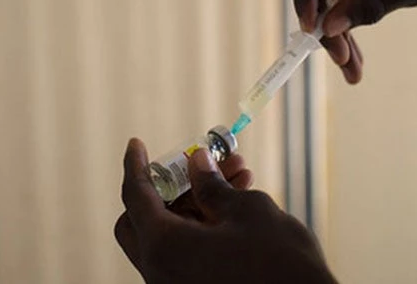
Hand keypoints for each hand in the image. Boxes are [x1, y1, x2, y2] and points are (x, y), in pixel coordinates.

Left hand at [115, 138, 336, 283]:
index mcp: (163, 247)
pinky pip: (185, 257)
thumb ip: (212, 185)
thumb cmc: (281, 264)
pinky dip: (201, 229)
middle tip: (193, 166)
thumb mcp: (247, 211)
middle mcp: (159, 274)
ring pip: (169, 238)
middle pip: (142, 221)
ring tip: (237, 174)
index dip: (136, 165)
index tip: (136, 144)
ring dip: (195, 204)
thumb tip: (196, 165)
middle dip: (167, 188)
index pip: (135, 196)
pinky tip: (237, 205)